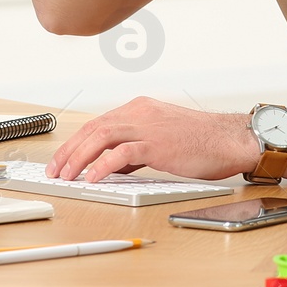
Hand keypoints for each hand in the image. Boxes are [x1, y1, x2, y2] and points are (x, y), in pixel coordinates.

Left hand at [46, 96, 257, 183]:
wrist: (229, 139)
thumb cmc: (202, 142)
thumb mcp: (162, 140)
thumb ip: (136, 149)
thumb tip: (113, 165)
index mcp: (140, 109)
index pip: (98, 123)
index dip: (76, 143)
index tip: (63, 160)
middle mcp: (140, 113)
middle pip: (93, 129)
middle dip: (70, 152)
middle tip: (56, 171)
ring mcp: (148, 126)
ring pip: (101, 137)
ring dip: (79, 159)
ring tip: (68, 176)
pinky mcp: (157, 143)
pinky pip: (121, 153)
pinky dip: (103, 166)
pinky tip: (93, 178)